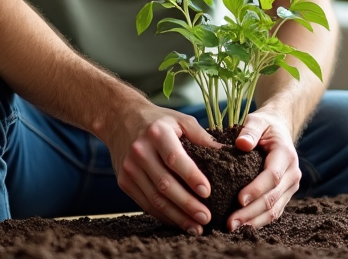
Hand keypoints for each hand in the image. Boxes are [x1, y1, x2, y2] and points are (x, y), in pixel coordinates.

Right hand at [103, 101, 218, 233]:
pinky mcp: (124, 181)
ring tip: (197, 227)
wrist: (119, 119)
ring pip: (155, 199)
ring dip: (177, 216)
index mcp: (157, 133)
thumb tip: (228, 154)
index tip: (207, 192)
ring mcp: (129, 168)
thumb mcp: (180, 120)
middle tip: (207, 218)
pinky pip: (146, 203)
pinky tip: (179, 222)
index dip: (191, 177)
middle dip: (187, 204)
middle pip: (165, 184)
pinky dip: (164, 216)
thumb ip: (202, 137)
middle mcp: (140, 151)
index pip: (175, 159)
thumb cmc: (158, 121)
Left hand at [228, 108, 301, 230]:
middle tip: (230, 222)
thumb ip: (250, 130)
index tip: (238, 200)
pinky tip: (242, 227)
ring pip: (274, 210)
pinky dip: (259, 221)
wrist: (280, 129)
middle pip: (272, 198)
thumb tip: (242, 143)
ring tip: (232, 229)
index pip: (272, 176)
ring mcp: (291, 186)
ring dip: (254, 221)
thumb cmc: (264, 125)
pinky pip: (274, 212)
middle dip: (251, 212)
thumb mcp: (257, 120)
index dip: (256, 189)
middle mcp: (292, 173)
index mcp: (286, 154)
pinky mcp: (285, 195)